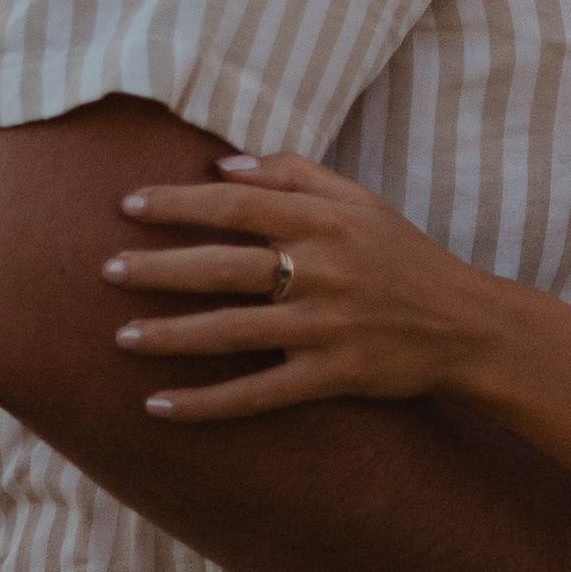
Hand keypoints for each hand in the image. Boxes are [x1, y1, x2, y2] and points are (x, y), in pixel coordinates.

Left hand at [102, 155, 499, 421]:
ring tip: (121, 336)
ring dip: (171, 335)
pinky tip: (159, 408)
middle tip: (107, 270)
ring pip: (232, 330)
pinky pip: (257, 393)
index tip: (129, 205)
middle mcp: (321, 270)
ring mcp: (325, 327)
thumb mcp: (360, 200)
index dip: (179, 202)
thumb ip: (295, 174)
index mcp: (325, 220)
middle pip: (223, 266)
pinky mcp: (331, 377)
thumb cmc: (403, 256)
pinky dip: (206, 404)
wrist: (464, 325)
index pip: (236, 203)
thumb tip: (222, 163)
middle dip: (159, 268)